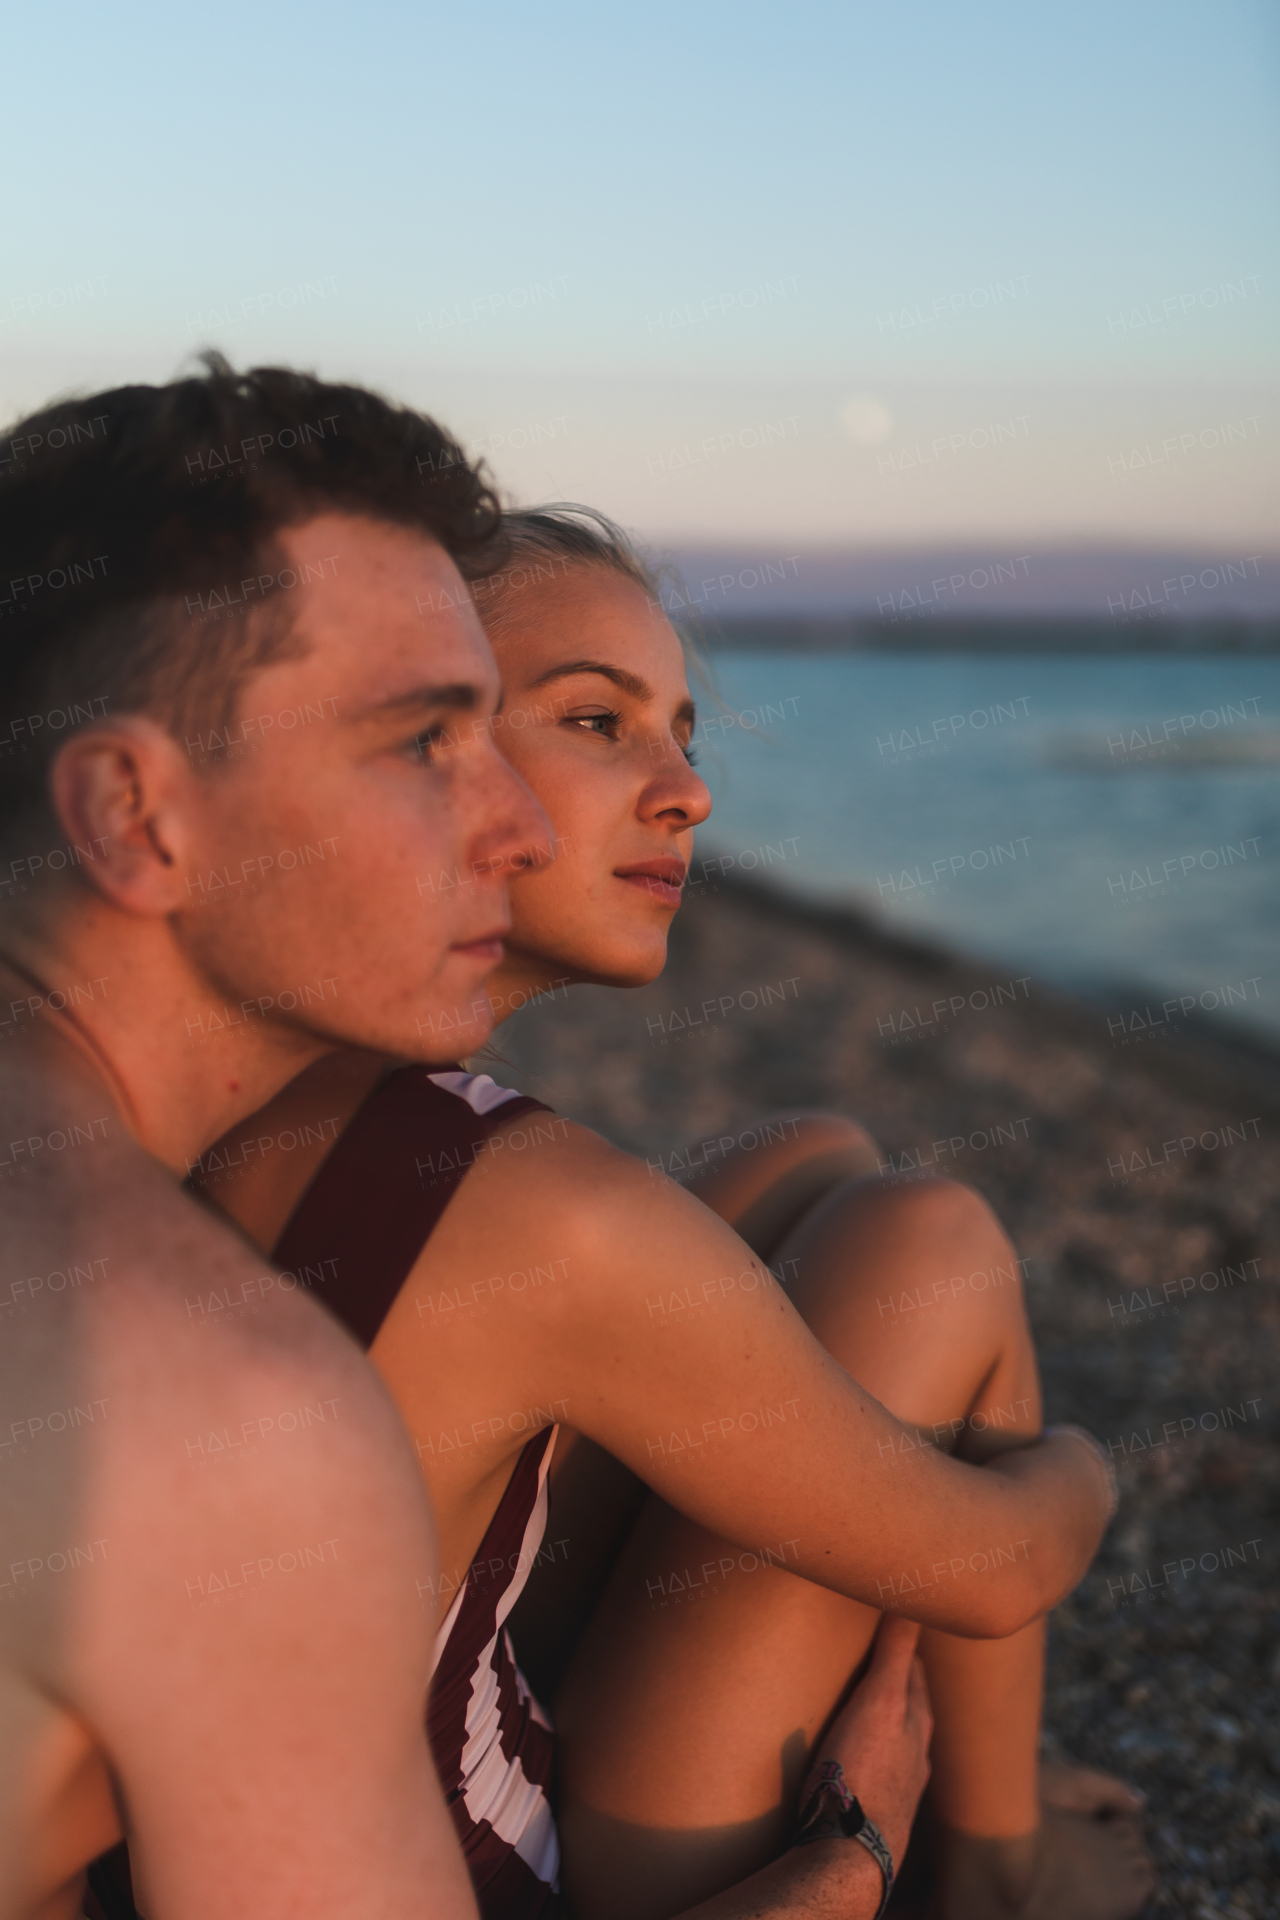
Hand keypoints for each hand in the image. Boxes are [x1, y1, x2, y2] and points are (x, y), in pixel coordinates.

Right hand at [810, 1615, 931, 1871]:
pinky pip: (880, 1772)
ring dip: (887, 1722)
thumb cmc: (862, 1772)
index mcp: (915, 1722)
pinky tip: (859, 1762)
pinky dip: (874, 1756)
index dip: (905, 1646)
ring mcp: (900, 1785)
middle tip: (880, 1656)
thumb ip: (895, 1655)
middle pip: (912, 1707)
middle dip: (899, 1681)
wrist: (850, 1852)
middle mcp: (916, 1753)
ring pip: (900, 1742)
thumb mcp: (880, 1702)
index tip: (896, 1622)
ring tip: (868, 1707)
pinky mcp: (879, 1811)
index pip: (914, 1671)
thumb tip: (911, 1602)